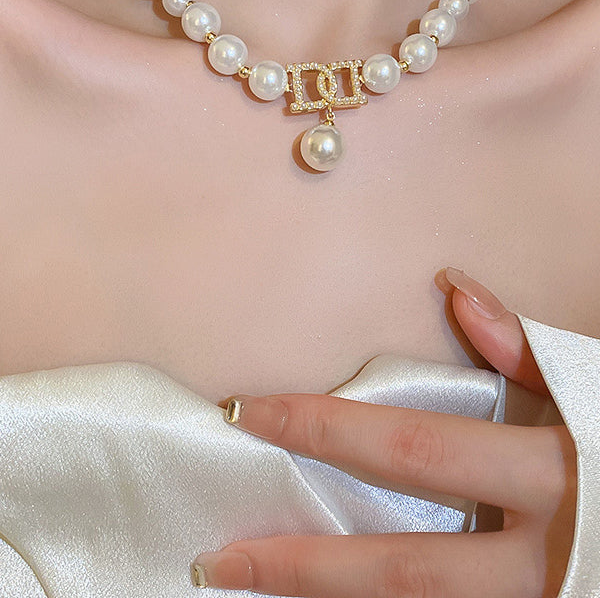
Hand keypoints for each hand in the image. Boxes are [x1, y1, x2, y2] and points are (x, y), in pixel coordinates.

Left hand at [191, 267, 576, 597]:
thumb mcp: (599, 393)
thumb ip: (529, 352)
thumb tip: (456, 290)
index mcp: (551, 477)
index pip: (412, 451)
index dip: (325, 429)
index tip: (247, 413)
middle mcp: (538, 560)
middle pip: (402, 569)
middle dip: (302, 566)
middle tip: (217, 559)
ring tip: (252, 588)